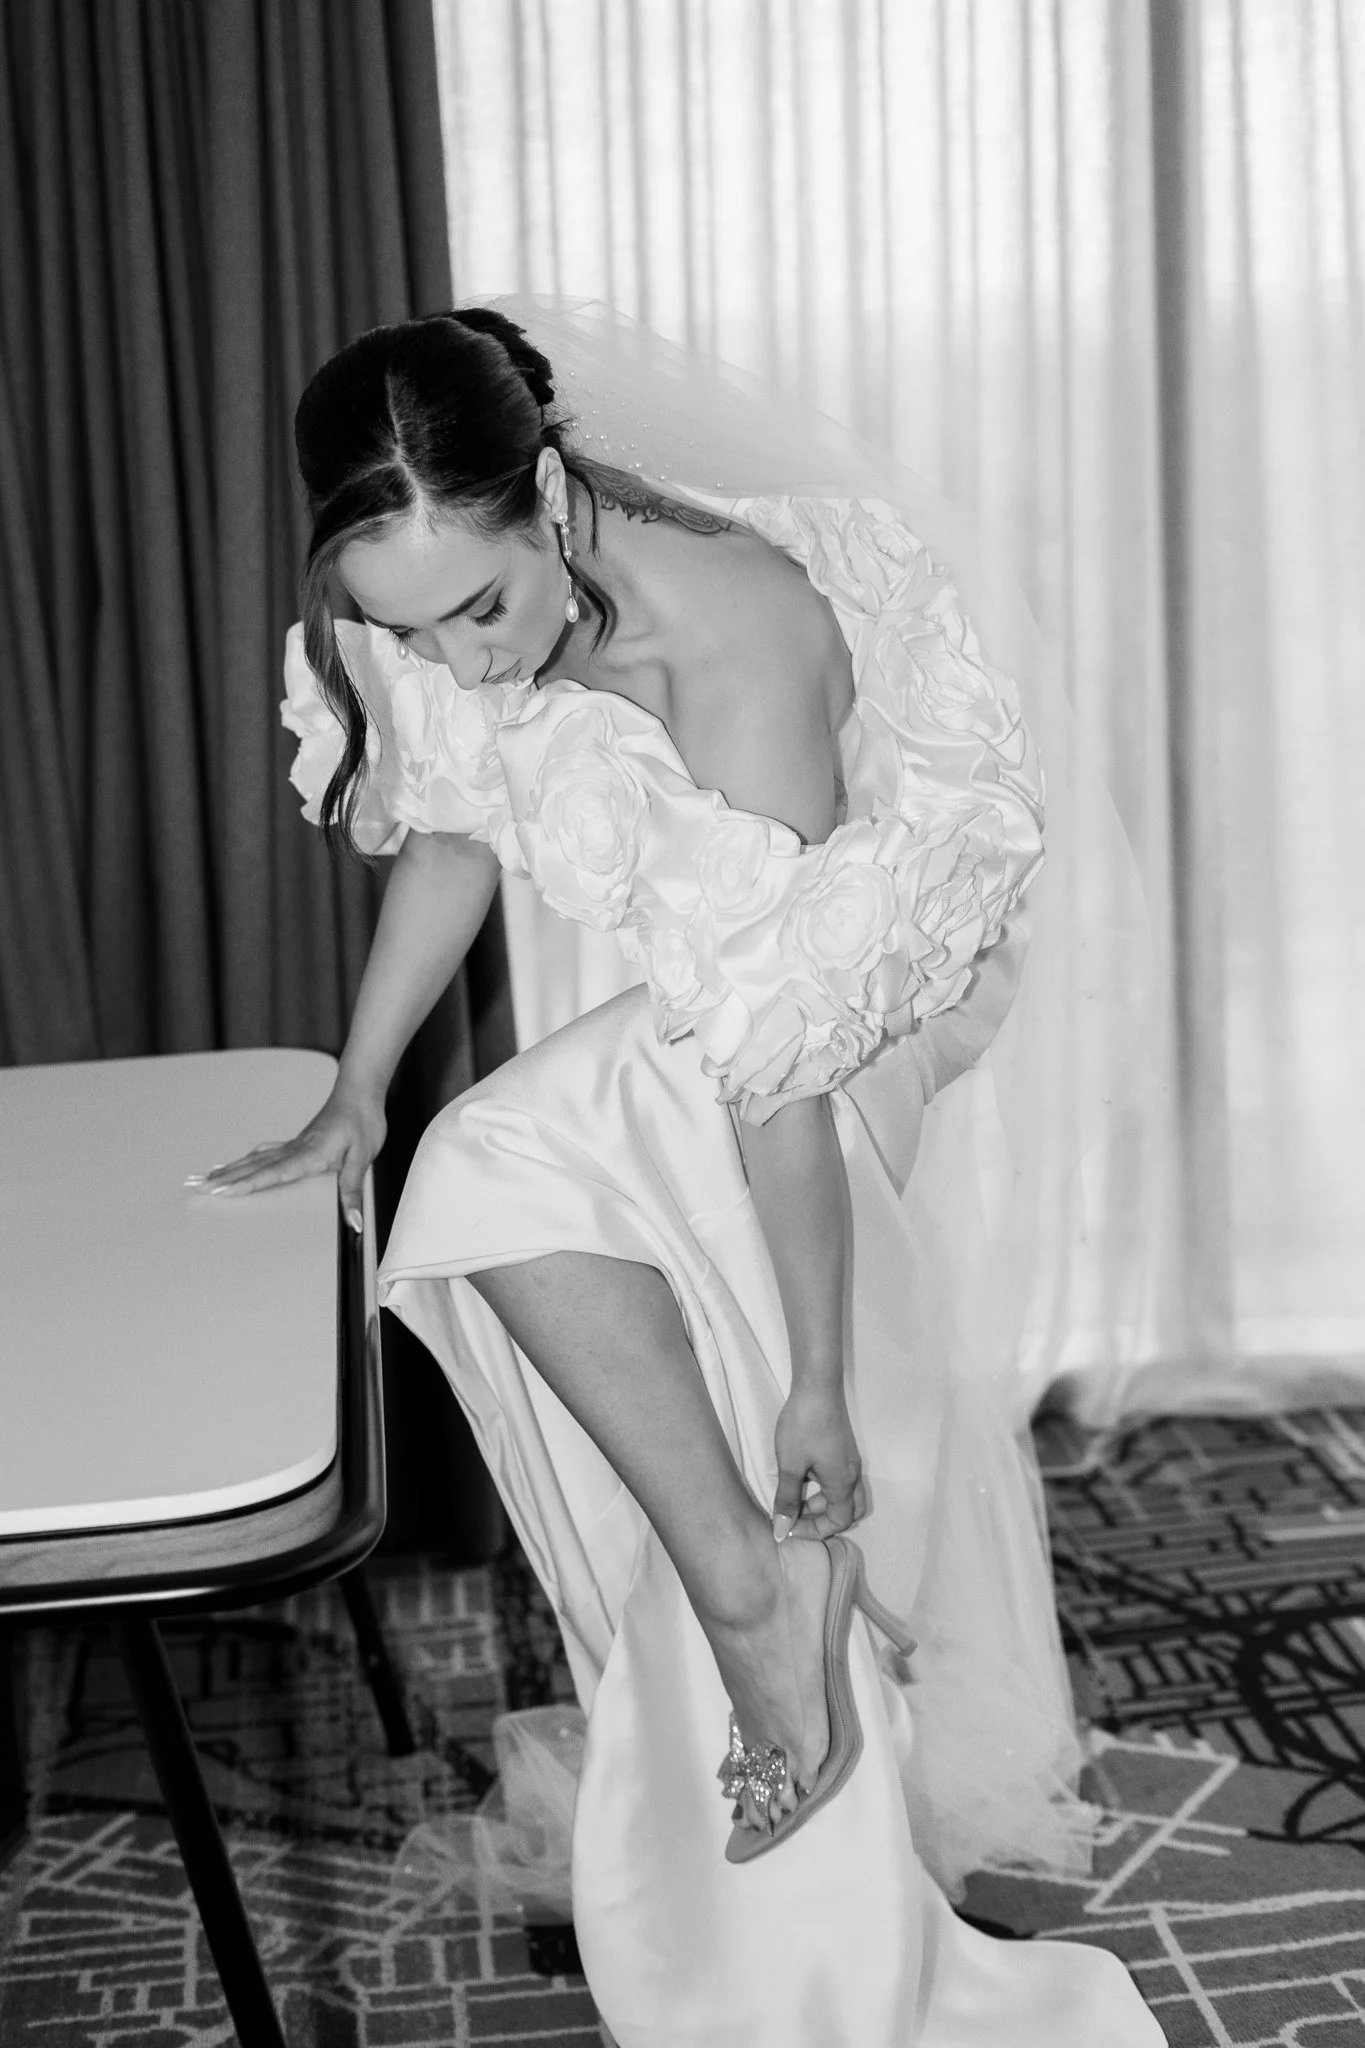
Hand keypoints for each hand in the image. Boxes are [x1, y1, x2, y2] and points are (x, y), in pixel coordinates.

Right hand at [186, 1084, 386, 1233]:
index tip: (221, 1191)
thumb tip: (354, 1221)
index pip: (272, 1173)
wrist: (361, 1092)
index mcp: (310, 1155)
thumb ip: (352, 1190)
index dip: (246, 1184)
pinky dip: (247, 1160)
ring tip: (204, 1178)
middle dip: (223, 1178)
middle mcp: (295, 1149)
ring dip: (229, 1169)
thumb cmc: (364, 1122)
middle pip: (253, 1166)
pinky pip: (265, 1153)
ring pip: (254, 1159)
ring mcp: (293, 1144)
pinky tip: (238, 1162)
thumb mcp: (363, 1158)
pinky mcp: (297, 1142)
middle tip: (195, 1187)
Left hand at [771, 1382, 866, 1541]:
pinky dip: (823, 1488)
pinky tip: (801, 1476)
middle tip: (796, 1516)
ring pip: (845, 1495)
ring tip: (794, 1497)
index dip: (814, 1531)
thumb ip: (787, 1499)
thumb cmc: (803, 1425)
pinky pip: (839, 1480)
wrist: (817, 1386)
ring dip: (823, 1503)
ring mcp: (850, 1461)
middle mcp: (852, 1475)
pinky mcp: (843, 1449)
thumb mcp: (790, 1465)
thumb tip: (782, 1530)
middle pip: (849, 1512)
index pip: (839, 1522)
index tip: (788, 1527)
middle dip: (823, 1520)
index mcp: (843, 1483)